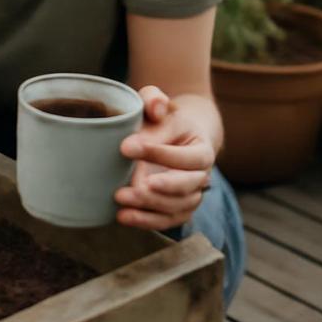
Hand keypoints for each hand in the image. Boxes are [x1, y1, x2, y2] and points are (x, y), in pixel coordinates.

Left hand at [114, 85, 215, 230]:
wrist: (169, 139)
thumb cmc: (160, 119)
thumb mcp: (157, 103)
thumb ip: (155, 99)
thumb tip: (156, 109)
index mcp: (201, 148)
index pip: (188, 156)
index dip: (160, 153)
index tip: (126, 147)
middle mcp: (201, 174)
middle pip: (189, 185)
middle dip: (161, 187)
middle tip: (134, 184)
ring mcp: (190, 194)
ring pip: (179, 206)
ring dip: (150, 206)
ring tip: (121, 199)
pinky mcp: (177, 209)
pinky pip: (168, 220)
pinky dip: (146, 221)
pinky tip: (123, 216)